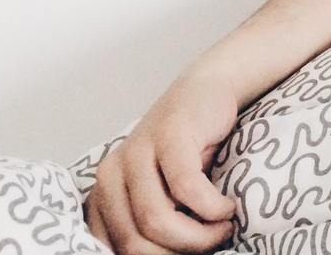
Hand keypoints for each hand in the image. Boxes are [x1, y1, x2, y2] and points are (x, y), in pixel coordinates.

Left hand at [86, 76, 238, 253]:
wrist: (207, 92)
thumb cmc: (188, 151)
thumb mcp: (162, 192)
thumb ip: (149, 223)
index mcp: (104, 193)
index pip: (114, 248)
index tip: (187, 254)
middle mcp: (111, 173)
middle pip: (135, 243)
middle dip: (180, 253)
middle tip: (213, 243)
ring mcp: (138, 152)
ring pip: (156, 220)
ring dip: (200, 236)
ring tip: (223, 227)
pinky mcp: (169, 136)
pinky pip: (186, 189)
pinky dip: (212, 208)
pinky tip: (227, 206)